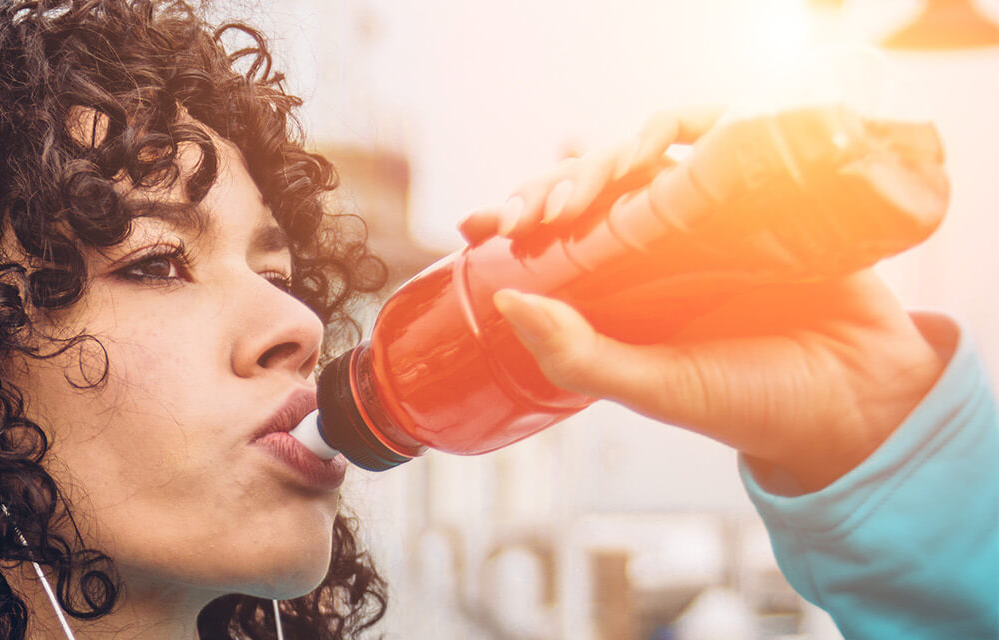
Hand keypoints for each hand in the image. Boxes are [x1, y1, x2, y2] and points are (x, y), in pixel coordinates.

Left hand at [462, 107, 950, 490]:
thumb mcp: (655, 388)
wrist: (860, 402)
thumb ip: (580, 357)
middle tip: (541, 209)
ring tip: (605, 180)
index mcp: (627, 282)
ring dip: (618, 153)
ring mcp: (719, 213)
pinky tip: (673, 150)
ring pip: (654, 151)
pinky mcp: (773, 194)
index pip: (558, 226)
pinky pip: (731, 140)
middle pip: (595, 180)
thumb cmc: (752, 403)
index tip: (482, 224)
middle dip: (557, 182)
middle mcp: (666, 240)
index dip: (520, 212)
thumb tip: (505, 303)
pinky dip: (699, 130)